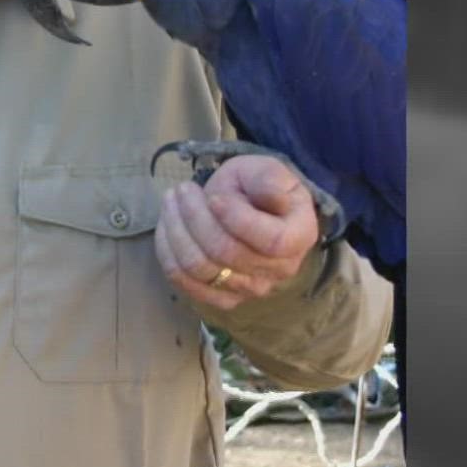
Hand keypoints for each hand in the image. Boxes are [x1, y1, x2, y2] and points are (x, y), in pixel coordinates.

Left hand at [154, 154, 321, 310]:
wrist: (249, 207)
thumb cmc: (259, 186)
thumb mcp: (266, 170)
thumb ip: (270, 179)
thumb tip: (272, 197)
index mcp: (299, 236)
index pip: (270, 241)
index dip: (238, 220)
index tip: (214, 196)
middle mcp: (280, 270)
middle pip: (225, 253)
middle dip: (195, 217)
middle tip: (182, 189)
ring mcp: (251, 289)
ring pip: (200, 268)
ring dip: (176, 231)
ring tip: (171, 201)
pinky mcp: (223, 297)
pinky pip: (185, 282)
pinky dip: (168, 253)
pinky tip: (167, 226)